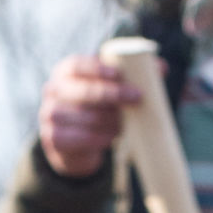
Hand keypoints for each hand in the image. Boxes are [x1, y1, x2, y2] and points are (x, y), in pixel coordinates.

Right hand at [38, 55, 141, 179]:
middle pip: (83, 90)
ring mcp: (50, 114)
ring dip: (110, 120)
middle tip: (137, 98)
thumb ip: (132, 76)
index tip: (119, 74)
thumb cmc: (98, 110)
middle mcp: (53, 90)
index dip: (97, 68)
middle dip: (113, 94)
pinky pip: (81, 138)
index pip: (76, 65)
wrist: (76, 147)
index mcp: (65, 72)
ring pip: (85, 116)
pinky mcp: (53, 138)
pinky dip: (100, 138)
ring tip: (125, 123)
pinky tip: (111, 138)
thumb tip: (162, 68)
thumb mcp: (109, 90)